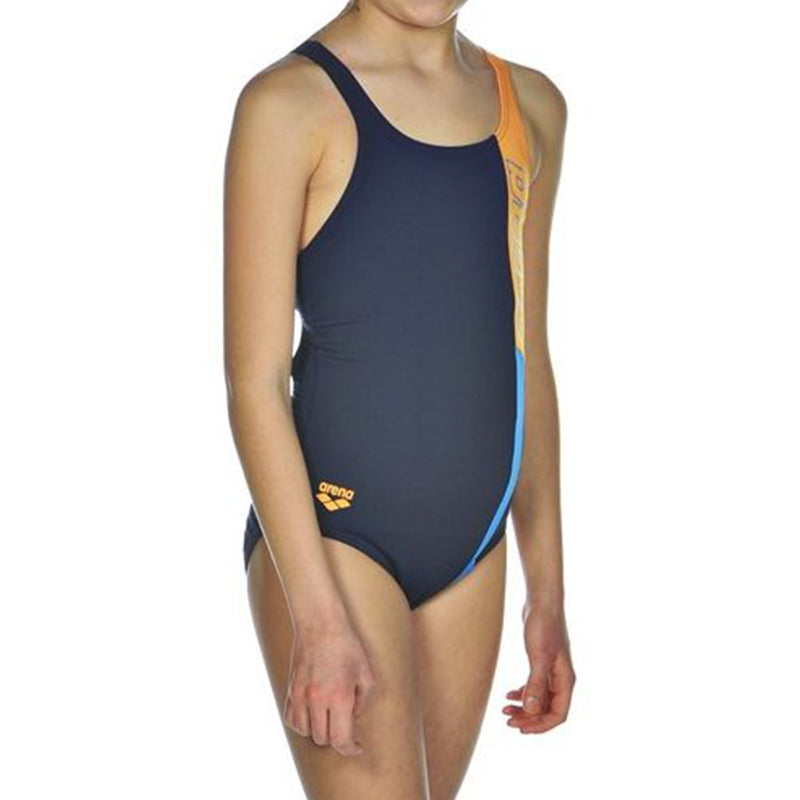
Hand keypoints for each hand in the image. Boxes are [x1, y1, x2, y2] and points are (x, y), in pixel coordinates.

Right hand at [283, 613, 375, 756]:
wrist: (320, 623)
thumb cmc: (347, 645)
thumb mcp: (366, 673)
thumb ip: (362, 701)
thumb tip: (353, 718)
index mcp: (340, 697)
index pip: (340, 740)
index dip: (350, 749)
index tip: (356, 747)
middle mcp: (317, 700)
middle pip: (322, 739)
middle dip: (336, 737)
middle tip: (344, 725)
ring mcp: (300, 695)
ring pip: (304, 732)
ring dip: (317, 731)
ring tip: (328, 718)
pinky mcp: (289, 689)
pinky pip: (290, 718)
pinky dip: (301, 723)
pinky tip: (311, 714)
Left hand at [503, 601, 575, 733]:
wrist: (541, 603)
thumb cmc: (543, 626)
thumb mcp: (538, 656)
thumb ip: (536, 683)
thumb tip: (531, 710)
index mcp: (565, 680)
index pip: (558, 714)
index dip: (540, 725)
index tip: (521, 728)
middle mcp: (560, 678)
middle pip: (547, 710)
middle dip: (529, 718)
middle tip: (508, 720)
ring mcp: (551, 671)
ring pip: (540, 699)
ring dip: (524, 708)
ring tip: (505, 710)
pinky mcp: (541, 663)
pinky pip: (534, 687)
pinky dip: (523, 694)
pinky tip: (509, 695)